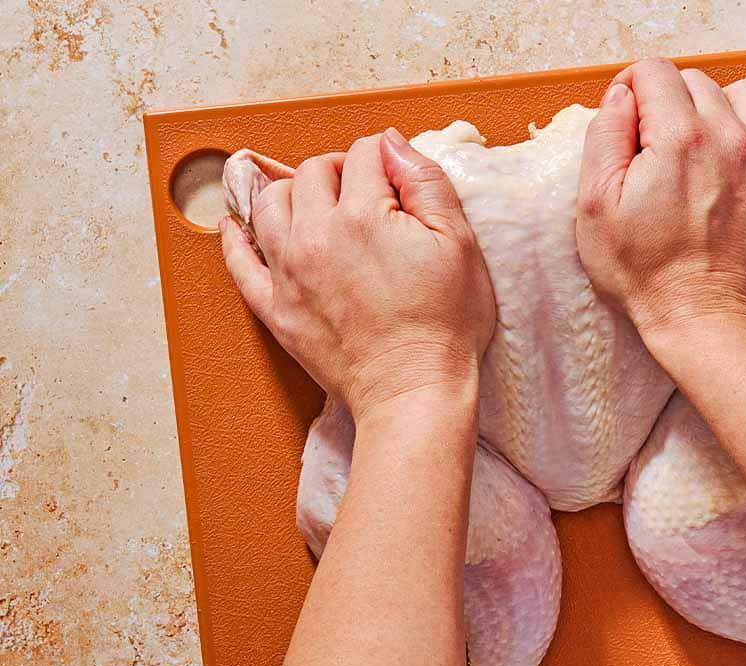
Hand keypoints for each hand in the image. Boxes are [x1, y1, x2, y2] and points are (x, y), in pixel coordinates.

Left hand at [220, 129, 494, 417]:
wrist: (414, 391)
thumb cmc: (445, 324)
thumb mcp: (459, 244)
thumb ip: (426, 182)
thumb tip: (392, 142)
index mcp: (362, 215)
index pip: (364, 154)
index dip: (386, 158)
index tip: (399, 179)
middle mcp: (315, 235)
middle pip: (312, 172)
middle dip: (341, 171)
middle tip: (367, 193)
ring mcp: (288, 272)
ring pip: (269, 204)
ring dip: (293, 193)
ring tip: (318, 206)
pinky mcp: (275, 308)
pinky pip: (239, 263)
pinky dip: (236, 239)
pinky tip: (237, 228)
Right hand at [576, 59, 745, 336]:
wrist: (702, 319)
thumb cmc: (646, 274)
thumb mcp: (595, 208)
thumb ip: (604, 139)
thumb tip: (619, 98)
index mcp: (678, 140)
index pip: (654, 72)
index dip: (630, 87)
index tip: (625, 116)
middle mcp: (728, 138)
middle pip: (697, 80)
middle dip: (668, 100)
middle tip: (653, 144)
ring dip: (718, 104)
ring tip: (699, 139)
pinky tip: (742, 143)